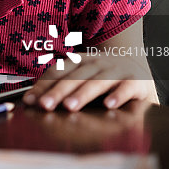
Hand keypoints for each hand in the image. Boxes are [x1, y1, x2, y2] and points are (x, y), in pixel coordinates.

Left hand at [22, 52, 157, 111]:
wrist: (139, 70)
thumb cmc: (102, 79)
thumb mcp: (81, 78)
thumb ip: (59, 88)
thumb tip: (29, 101)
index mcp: (79, 61)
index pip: (58, 72)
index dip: (43, 85)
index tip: (30, 100)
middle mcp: (96, 63)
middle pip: (74, 77)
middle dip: (58, 91)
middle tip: (45, 105)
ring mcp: (116, 70)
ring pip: (97, 82)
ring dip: (82, 94)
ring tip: (69, 106)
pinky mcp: (135, 81)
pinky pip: (126, 88)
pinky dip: (118, 96)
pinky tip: (108, 106)